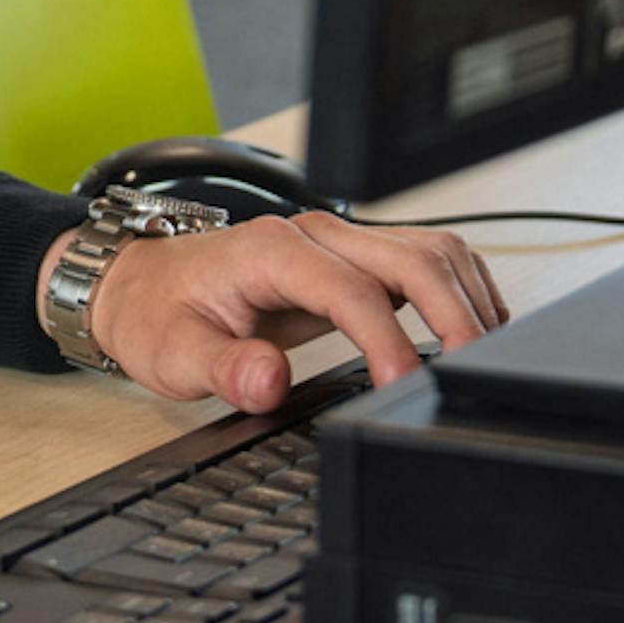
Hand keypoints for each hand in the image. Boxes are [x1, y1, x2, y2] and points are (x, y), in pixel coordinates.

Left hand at [57, 211, 507, 409]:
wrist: (140, 286)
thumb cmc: (156, 316)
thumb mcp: (171, 353)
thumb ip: (222, 368)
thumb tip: (269, 380)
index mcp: (270, 251)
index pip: (353, 290)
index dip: (391, 340)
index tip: (408, 386)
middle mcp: (312, 235)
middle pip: (412, 257)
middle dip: (455, 314)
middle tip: (474, 376)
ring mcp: (336, 241)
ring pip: (429, 251)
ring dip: (465, 298)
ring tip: (483, 358)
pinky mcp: (352, 258)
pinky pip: (423, 261)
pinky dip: (457, 293)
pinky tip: (467, 333)